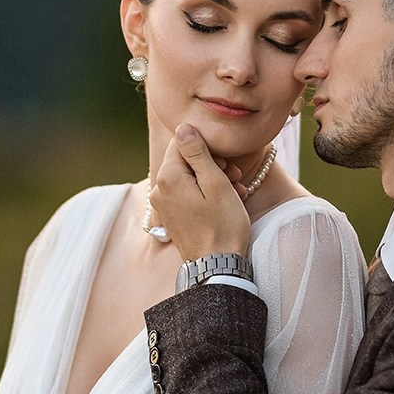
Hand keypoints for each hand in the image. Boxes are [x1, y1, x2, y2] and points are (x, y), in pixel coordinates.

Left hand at [150, 125, 251, 263]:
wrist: (218, 266)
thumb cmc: (223, 225)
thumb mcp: (215, 183)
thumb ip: (197, 153)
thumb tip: (183, 127)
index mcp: (168, 177)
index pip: (182, 142)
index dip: (207, 147)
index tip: (225, 162)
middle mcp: (158, 189)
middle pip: (184, 160)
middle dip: (211, 163)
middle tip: (234, 176)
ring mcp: (163, 205)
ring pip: (188, 177)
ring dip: (212, 178)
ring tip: (235, 190)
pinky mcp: (171, 216)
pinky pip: (187, 194)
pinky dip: (205, 193)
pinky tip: (225, 201)